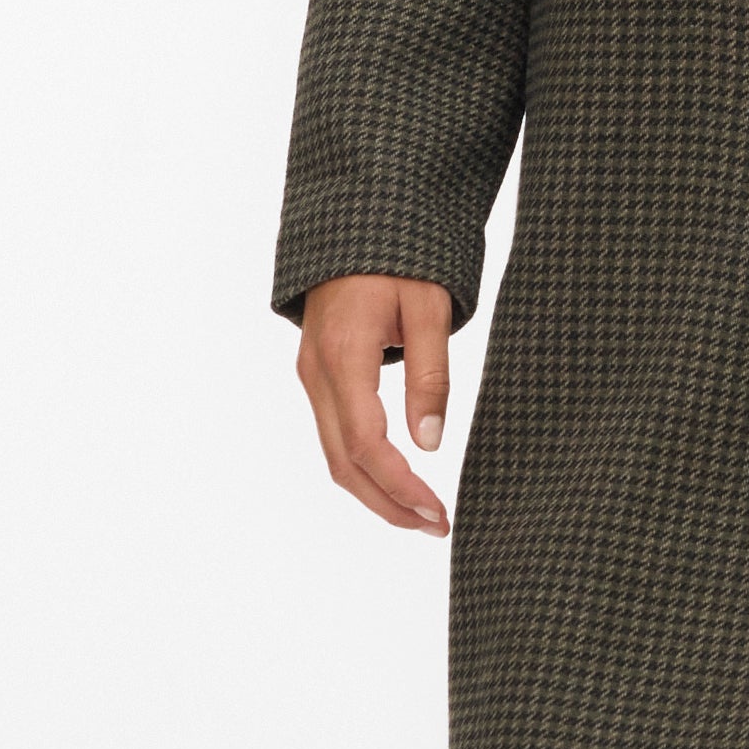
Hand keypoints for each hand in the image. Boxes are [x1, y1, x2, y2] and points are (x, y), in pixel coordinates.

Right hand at [296, 274, 455, 536]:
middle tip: (436, 525)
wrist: (356, 222)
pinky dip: (363, 468)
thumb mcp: (428, 307)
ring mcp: (311, 376)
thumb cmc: (399, 257)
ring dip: (376, 492)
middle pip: (344, 463)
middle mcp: (317, 373)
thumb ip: (430, 375)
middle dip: (389, 504)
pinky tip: (395, 480)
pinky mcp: (318, 375)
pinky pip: (335, 436)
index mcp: (344, 354)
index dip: (401, 486)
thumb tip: (430, 443)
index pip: (368, 443)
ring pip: (335, 455)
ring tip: (421, 514)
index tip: (437, 511)